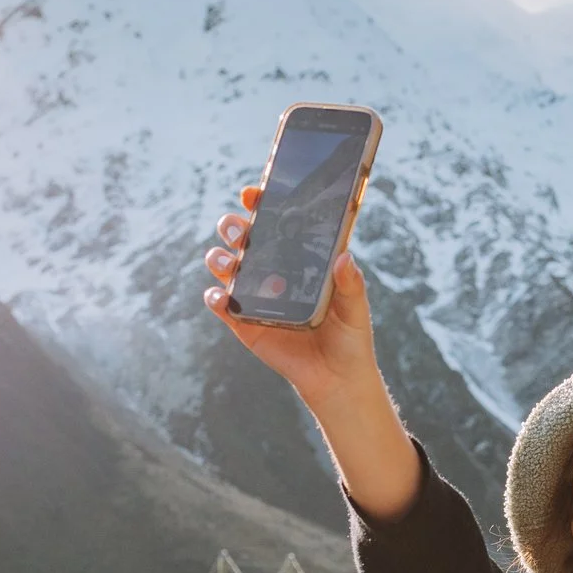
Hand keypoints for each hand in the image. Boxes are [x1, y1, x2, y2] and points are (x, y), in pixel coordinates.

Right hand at [202, 184, 419, 519]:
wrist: (337, 380)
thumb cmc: (350, 337)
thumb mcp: (356, 309)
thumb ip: (351, 284)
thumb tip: (345, 257)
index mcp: (300, 257)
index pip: (278, 220)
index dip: (262, 202)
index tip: (255, 192)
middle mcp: (273, 269)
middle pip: (244, 236)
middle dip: (235, 225)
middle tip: (243, 229)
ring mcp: (255, 294)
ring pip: (226, 263)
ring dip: (221, 256)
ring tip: (230, 260)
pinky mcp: (243, 321)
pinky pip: (221, 302)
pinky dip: (217, 296)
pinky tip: (223, 295)